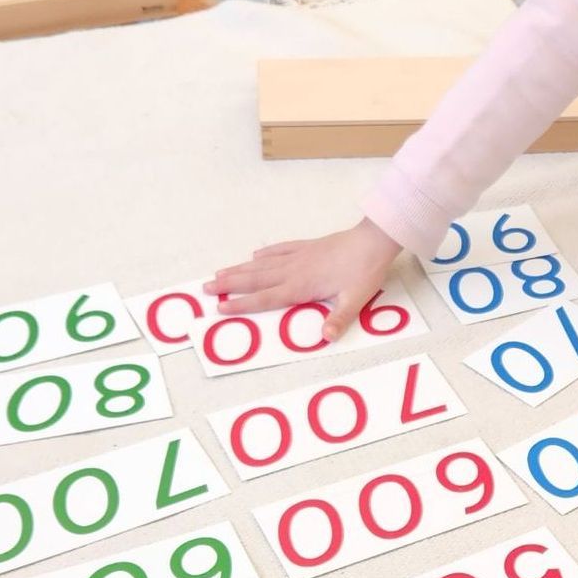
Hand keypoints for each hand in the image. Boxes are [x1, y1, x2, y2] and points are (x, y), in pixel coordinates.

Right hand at [205, 217, 401, 341]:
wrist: (374, 240)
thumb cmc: (364, 271)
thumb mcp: (355, 299)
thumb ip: (339, 319)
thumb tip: (325, 338)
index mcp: (302, 285)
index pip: (266, 298)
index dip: (242, 304)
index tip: (220, 308)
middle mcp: (294, 269)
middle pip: (256, 279)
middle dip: (230, 284)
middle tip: (204, 287)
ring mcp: (300, 255)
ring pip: (263, 264)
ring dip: (240, 269)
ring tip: (219, 272)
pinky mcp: (308, 246)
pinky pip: (281, 249)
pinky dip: (266, 253)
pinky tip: (255, 254)